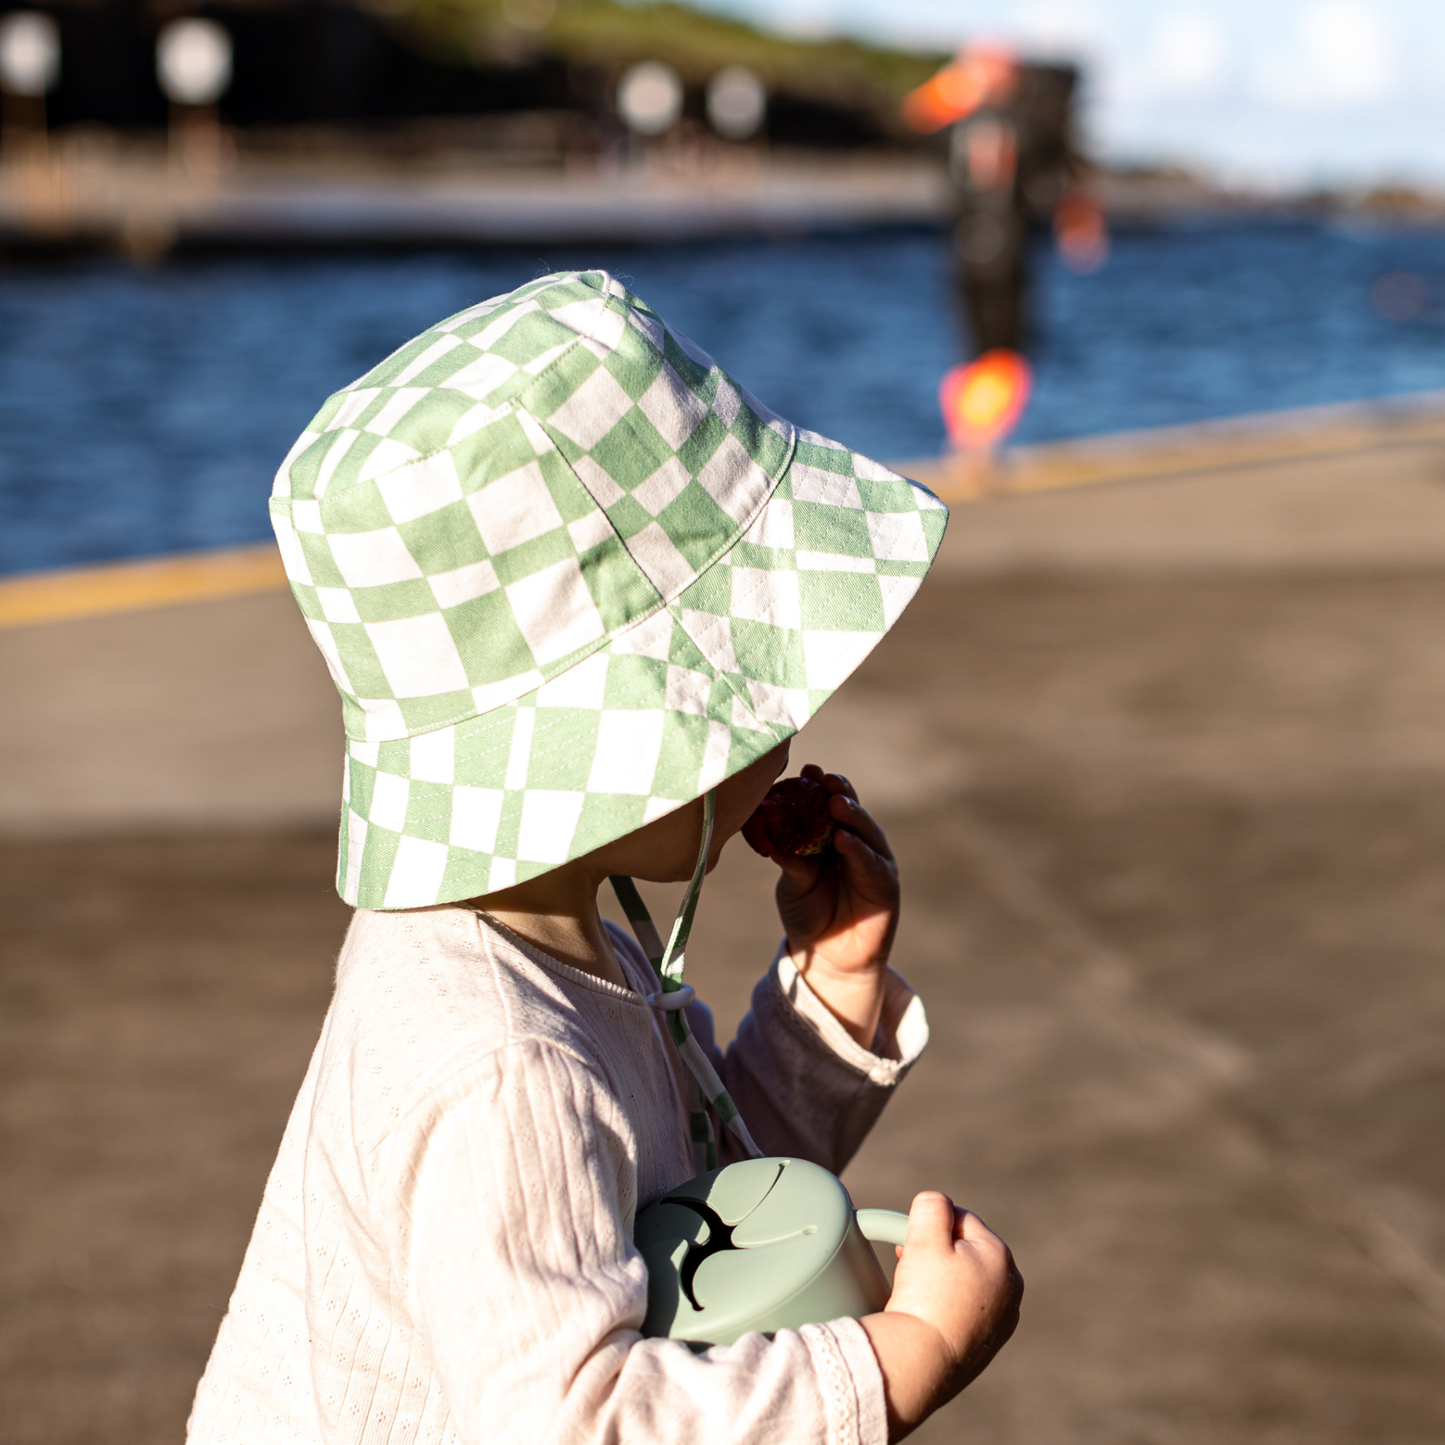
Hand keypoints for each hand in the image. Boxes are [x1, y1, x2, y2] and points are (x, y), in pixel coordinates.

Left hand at [758, 765, 899, 1043]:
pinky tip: (845, 840)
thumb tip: (765, 832)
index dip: (820, 785)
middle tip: (824, 779)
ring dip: (853, 816)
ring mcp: (874, 863)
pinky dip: (860, 851)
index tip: (807, 769)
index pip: (830, 803)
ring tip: (836, 803)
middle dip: (840, 792)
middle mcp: (857, 844)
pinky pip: (873, 865)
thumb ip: (788, 859)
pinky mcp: (885, 886)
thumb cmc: (808, 913)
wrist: (826, 958)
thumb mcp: (793, 883)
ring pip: (867, 833)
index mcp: (833, 837)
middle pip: (852, 811)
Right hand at [861, 1192, 1022, 1438]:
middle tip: (907, 1265)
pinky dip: (948, 1307)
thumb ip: (932, 1205)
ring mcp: (1003, 1319)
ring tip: (916, 1292)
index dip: (929, 1226)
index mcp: (1000, 1255)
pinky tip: (929, 1316)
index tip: (908, 1244)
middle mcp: (1010, 1287)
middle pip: (965, 1250)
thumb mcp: (924, 1236)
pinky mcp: (989, 1344)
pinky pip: (966, 1311)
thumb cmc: (924, 1297)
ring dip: (941, 1278)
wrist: (923, 1362)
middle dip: (935, 1252)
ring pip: (965, 1280)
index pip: (960, 1219)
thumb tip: (938, 1202)